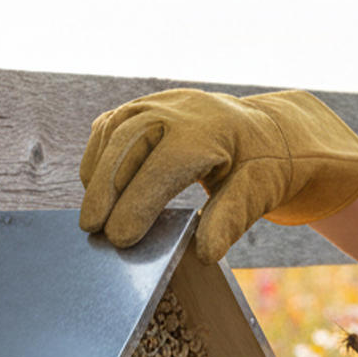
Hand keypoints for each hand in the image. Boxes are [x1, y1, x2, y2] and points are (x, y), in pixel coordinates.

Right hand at [78, 88, 357, 262]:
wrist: (266, 132)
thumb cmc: (261, 167)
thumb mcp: (258, 194)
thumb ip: (231, 220)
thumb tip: (206, 254)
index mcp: (212, 129)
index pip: (165, 164)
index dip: (139, 202)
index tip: (121, 238)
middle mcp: (180, 109)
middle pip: (130, 143)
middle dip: (106, 189)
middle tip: (92, 231)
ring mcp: (158, 103)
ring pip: (114, 132)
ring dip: (97, 174)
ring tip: (91, 216)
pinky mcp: (144, 107)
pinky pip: (110, 126)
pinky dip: (97, 157)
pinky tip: (94, 188)